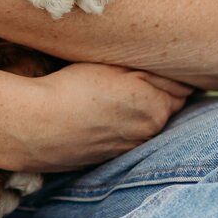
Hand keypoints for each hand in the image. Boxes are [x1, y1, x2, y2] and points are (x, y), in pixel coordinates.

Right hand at [15, 63, 191, 171]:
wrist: (37, 127)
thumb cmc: (73, 88)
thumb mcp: (114, 67)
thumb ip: (149, 71)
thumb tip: (173, 73)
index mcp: (156, 106)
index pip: (180, 86)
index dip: (167, 72)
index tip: (152, 61)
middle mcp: (149, 131)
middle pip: (168, 105)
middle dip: (158, 91)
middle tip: (131, 75)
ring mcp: (130, 146)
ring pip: (148, 122)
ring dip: (140, 109)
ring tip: (113, 94)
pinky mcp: (111, 156)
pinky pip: (129, 136)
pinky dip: (123, 125)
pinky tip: (101, 113)